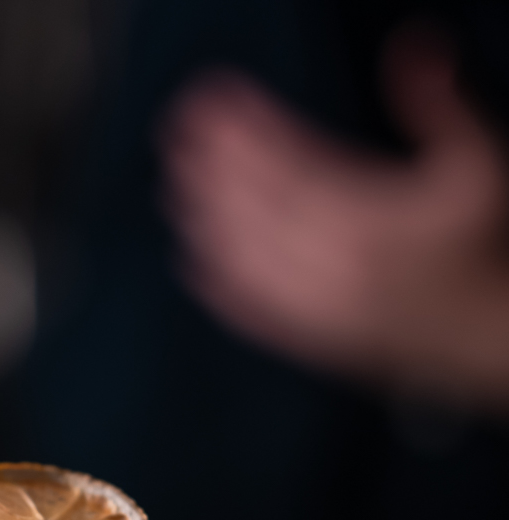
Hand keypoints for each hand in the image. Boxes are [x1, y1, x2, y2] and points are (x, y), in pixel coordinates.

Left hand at [162, 28, 508, 408]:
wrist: (490, 336)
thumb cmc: (484, 247)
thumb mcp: (480, 164)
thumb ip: (441, 105)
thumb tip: (411, 43)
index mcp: (373, 221)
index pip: (293, 165)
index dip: (247, 129)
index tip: (214, 99)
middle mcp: (337, 268)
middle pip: (257, 210)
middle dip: (213, 166)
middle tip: (176, 132)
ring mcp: (319, 311)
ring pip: (245, 263)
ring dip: (205, 220)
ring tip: (175, 183)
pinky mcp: (313, 342)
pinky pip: (252, 315)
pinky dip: (217, 286)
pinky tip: (191, 260)